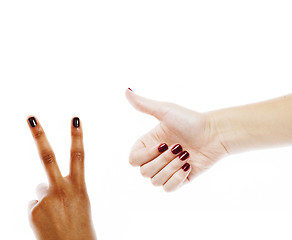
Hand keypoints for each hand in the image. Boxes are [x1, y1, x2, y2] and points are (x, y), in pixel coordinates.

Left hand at [27, 116, 95, 239]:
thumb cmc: (80, 227)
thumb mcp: (80, 203)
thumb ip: (65, 189)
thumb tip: (40, 185)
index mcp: (79, 188)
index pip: (79, 156)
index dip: (77, 136)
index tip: (75, 119)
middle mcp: (62, 190)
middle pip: (48, 157)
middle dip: (39, 135)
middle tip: (30, 117)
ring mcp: (45, 200)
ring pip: (40, 189)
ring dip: (46, 199)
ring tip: (56, 215)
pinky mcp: (33, 210)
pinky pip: (34, 203)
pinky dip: (40, 210)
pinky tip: (48, 222)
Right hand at [125, 89, 229, 191]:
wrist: (214, 133)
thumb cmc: (190, 120)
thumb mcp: (165, 111)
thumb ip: (143, 104)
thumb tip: (126, 90)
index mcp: (148, 143)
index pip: (133, 160)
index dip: (146, 155)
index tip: (163, 143)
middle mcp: (155, 157)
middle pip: (144, 172)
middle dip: (163, 160)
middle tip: (179, 147)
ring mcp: (167, 169)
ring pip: (155, 181)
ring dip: (171, 168)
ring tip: (186, 155)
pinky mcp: (179, 179)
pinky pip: (167, 189)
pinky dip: (176, 179)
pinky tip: (188, 167)